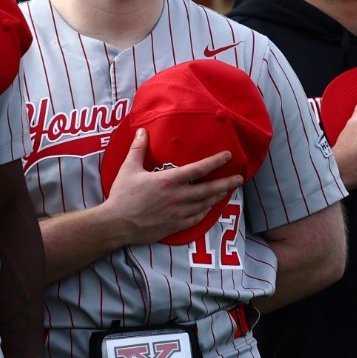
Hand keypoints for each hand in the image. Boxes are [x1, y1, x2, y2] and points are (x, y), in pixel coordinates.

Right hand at [100, 129, 246, 244]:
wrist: (116, 224)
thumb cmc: (122, 196)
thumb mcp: (129, 168)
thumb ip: (138, 149)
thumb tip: (141, 131)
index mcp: (168, 181)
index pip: (198, 169)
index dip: (215, 162)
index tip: (228, 156)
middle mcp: (177, 197)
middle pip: (209, 189)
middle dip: (226, 183)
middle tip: (240, 178)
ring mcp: (178, 213)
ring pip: (205, 204)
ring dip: (218, 197)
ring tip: (226, 190)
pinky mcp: (175, 226)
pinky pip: (196, 219)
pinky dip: (205, 212)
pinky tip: (209, 208)